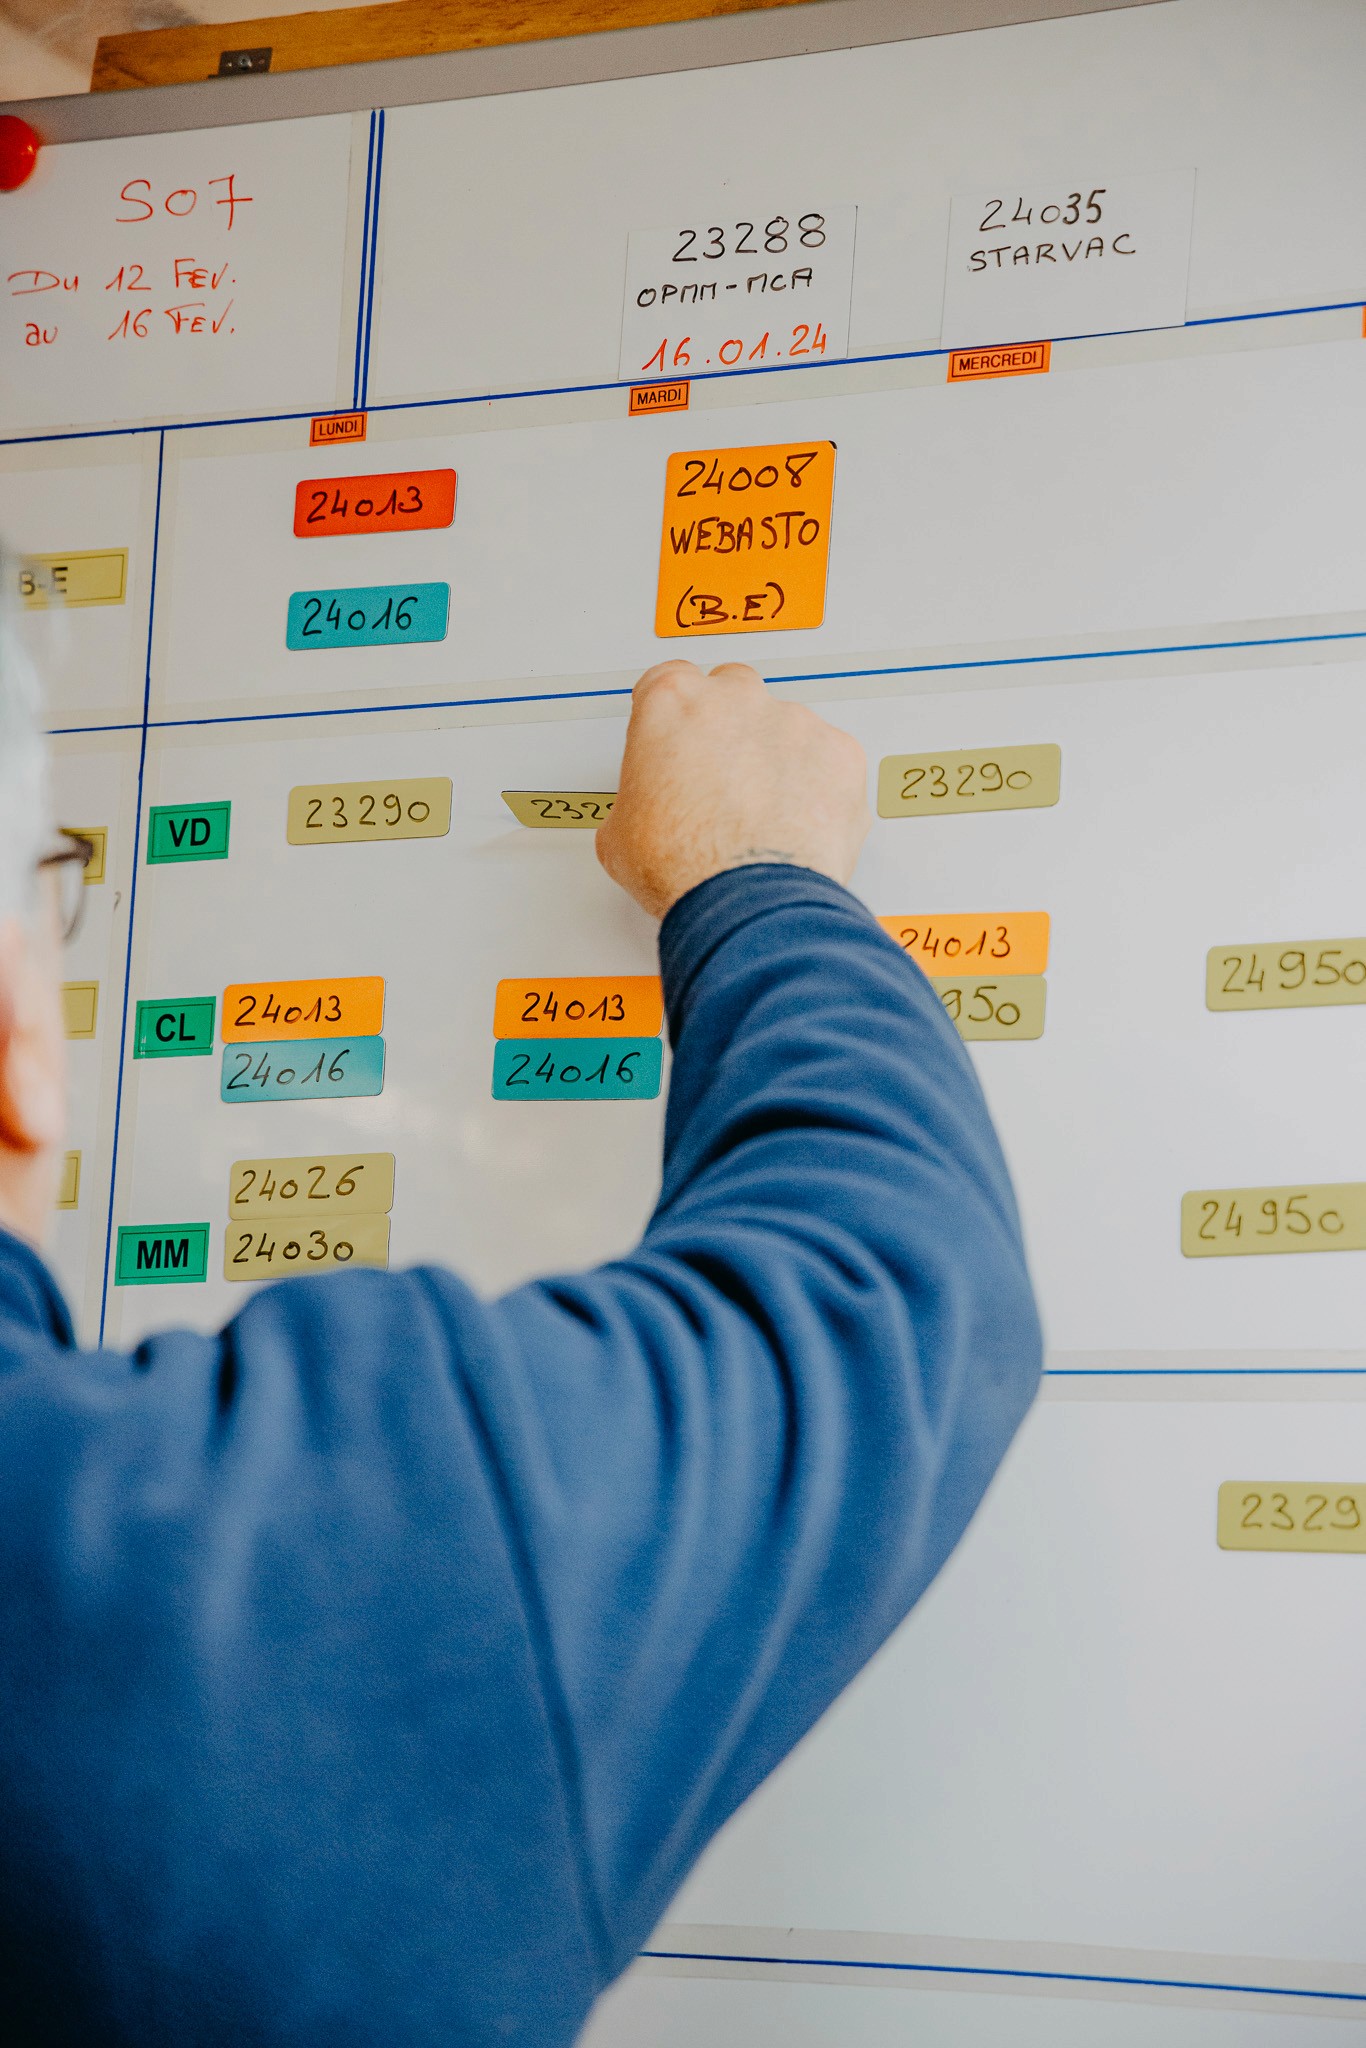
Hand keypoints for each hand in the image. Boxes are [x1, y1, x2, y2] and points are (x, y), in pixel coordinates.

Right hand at [596, 660, 869, 917]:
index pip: (668, 680)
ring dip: (776, 758)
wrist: (746, 902)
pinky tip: (800, 820)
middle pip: (732, 689)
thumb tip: (641, 814)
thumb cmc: (685, 866)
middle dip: (728, 726)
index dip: (672, 715)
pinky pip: (829, 758)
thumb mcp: (618, 834)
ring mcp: (793, 722)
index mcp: (673, 703)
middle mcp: (736, 699)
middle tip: (721, 776)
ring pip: (786, 726)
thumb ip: (636, 799)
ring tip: (765, 812)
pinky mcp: (840, 753)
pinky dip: (820, 783)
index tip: (675, 735)